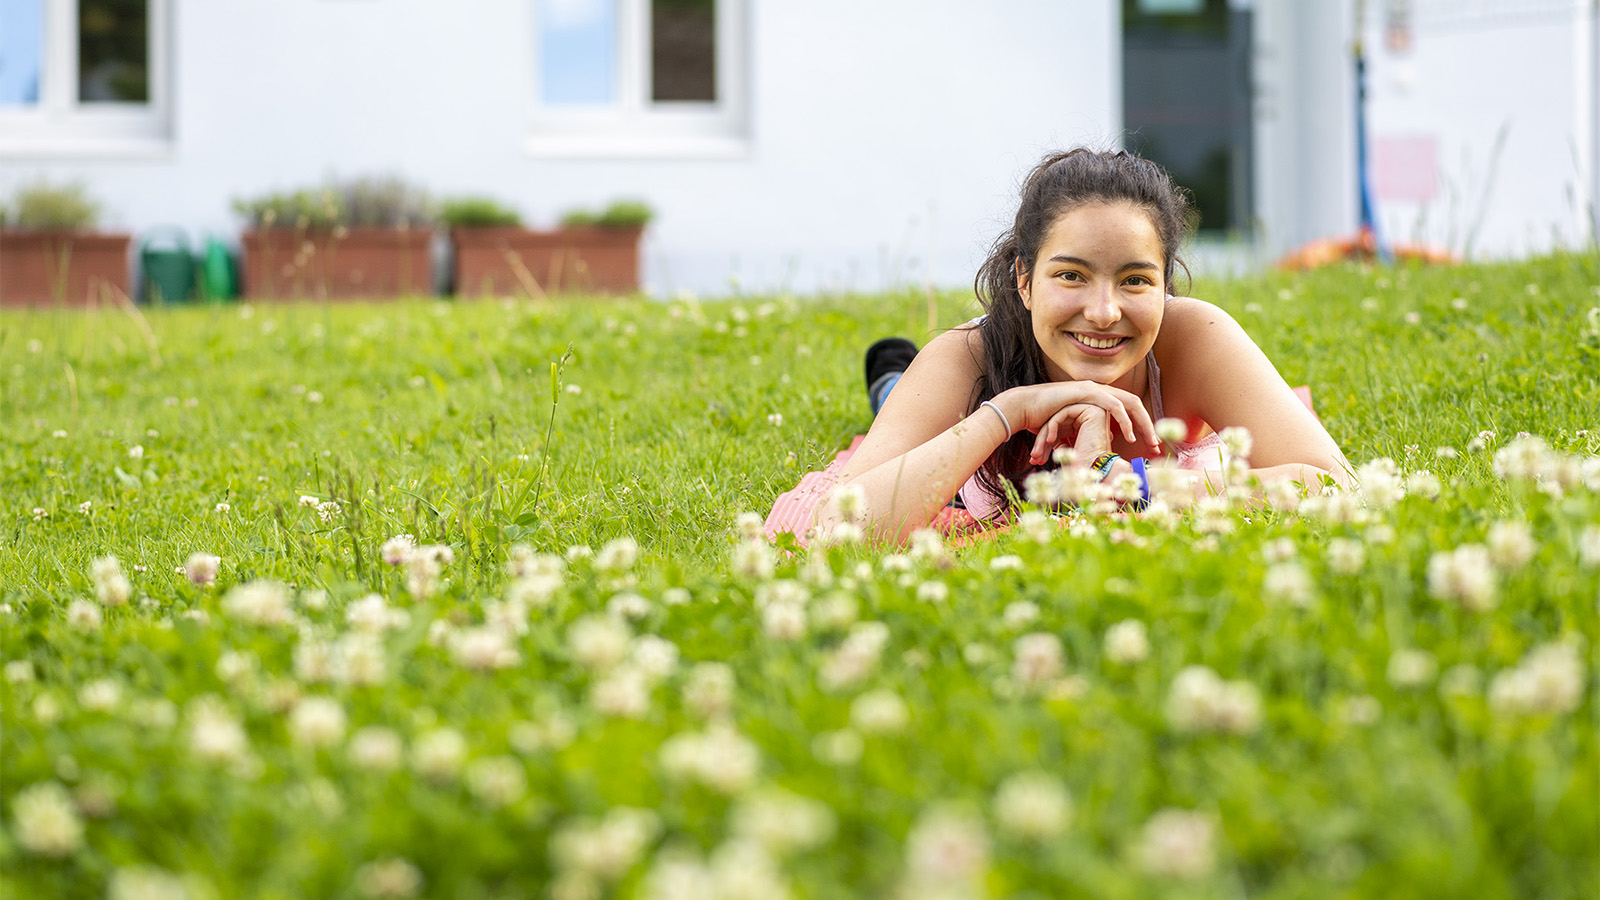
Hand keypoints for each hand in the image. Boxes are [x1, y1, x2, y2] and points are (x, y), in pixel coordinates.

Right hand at [996, 382, 1160, 465]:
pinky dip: (1124, 420)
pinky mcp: (1088, 391)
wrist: (1024, 409)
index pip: (1128, 411)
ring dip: (1142, 423)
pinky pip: (1114, 404)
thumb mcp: (1071, 430)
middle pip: (1135, 405)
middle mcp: (1100, 391)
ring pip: (1129, 403)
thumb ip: (1086, 434)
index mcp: (1098, 399)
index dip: (1142, 428)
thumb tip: (1099, 447)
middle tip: (1157, 446)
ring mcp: (1094, 389)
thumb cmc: (1042, 422)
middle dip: (1149, 426)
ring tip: (1148, 442)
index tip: (1150, 448)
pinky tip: (1129, 435)